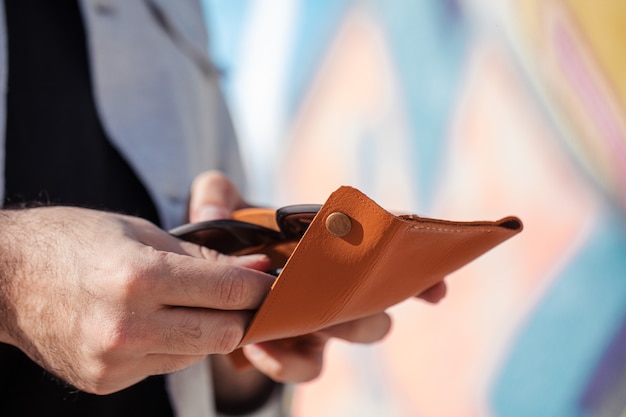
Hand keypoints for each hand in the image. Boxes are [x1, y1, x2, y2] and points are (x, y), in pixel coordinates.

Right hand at [0, 205, 273, 394]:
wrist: (6, 278)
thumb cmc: (75, 240)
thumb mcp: (141, 232)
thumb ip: (202, 259)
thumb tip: (255, 272)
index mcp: (138, 277)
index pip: (230, 292)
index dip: (261, 287)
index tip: (272, 281)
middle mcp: (127, 326)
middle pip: (224, 333)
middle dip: (240, 314)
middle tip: (240, 295)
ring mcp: (114, 360)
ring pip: (198, 354)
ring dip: (205, 329)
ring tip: (185, 303)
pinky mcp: (106, 381)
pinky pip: (166, 365)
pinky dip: (173, 346)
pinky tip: (153, 323)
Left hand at [191, 171, 446, 384]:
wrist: (207, 279)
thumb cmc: (227, 238)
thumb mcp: (219, 206)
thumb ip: (216, 195)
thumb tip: (217, 214)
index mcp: (333, 246)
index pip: (384, 253)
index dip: (417, 271)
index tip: (436, 285)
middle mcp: (338, 285)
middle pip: (379, 301)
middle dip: (373, 301)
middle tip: (348, 293)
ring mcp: (321, 321)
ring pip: (356, 335)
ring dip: (335, 330)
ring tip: (292, 321)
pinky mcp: (294, 350)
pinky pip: (307, 367)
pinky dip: (285, 361)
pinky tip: (256, 347)